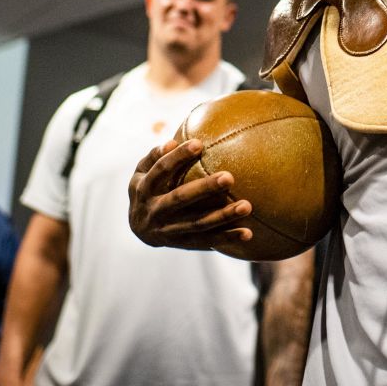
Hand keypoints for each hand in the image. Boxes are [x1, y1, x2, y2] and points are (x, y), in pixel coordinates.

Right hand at [128, 138, 254, 249]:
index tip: (199, 144)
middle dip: (205, 188)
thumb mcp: (142, 172)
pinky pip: (206, 242)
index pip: (161, 170)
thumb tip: (173, 141)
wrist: (139, 228)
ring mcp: (167, 230)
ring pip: (197, 224)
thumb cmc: (147, 188)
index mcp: (143, 188)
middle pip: (180, 198)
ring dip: (222, 216)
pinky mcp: (181, 244)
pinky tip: (247, 233)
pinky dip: (226, 239)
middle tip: (229, 178)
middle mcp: (154, 211)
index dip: (178, 157)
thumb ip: (155, 156)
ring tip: (246, 206)